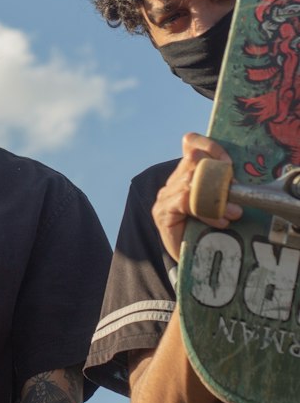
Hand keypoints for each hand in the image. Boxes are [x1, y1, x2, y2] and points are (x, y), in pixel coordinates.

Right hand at [152, 132, 241, 262]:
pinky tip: (220, 221)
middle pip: (194, 161)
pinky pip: (186, 201)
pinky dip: (207, 210)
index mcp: (185, 174)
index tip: (229, 162)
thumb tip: (240, 181)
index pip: (191, 143)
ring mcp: (165, 196)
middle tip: (236, 193)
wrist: (189, 259)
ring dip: (217, 197)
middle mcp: (172, 182)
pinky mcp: (163, 213)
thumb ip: (222, 188)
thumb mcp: (217, 203)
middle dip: (219, 175)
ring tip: (234, 212)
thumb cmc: (205, 230)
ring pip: (192, 181)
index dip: (209, 146)